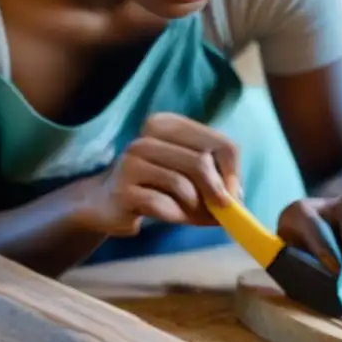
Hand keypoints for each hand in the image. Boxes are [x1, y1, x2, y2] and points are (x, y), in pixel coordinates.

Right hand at [76, 112, 240, 236]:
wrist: (104, 203)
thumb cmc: (155, 185)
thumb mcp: (186, 173)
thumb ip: (212, 177)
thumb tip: (237, 198)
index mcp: (168, 125)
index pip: (220, 144)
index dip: (233, 172)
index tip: (235, 195)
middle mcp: (147, 138)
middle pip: (202, 163)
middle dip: (217, 193)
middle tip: (222, 211)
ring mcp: (131, 162)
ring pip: (183, 185)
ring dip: (196, 208)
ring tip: (194, 216)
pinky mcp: (122, 190)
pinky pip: (164, 205)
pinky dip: (176, 216)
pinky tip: (173, 216)